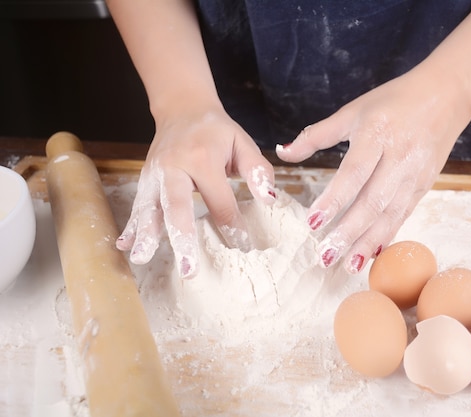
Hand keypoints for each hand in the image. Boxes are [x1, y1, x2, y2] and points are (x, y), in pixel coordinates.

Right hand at [116, 105, 276, 277]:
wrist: (183, 108)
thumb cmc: (217, 131)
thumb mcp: (242, 142)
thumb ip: (258, 170)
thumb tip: (269, 199)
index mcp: (202, 159)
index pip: (220, 202)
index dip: (233, 226)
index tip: (243, 248)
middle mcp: (174, 167)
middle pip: (178, 207)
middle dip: (183, 239)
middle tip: (189, 269)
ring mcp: (155, 174)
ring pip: (150, 207)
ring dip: (146, 234)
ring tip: (141, 258)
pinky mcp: (144, 179)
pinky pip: (137, 205)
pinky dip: (131, 226)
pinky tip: (124, 246)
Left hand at [277, 66, 470, 273]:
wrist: (446, 94)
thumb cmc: (394, 100)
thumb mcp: (353, 111)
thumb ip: (316, 135)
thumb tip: (283, 152)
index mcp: (377, 134)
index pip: (353, 173)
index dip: (334, 201)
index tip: (313, 224)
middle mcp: (398, 156)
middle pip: (373, 201)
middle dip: (349, 232)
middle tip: (326, 256)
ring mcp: (414, 173)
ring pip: (390, 214)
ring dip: (369, 242)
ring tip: (348, 265)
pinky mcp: (424, 184)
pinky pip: (404, 214)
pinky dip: (388, 235)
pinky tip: (373, 253)